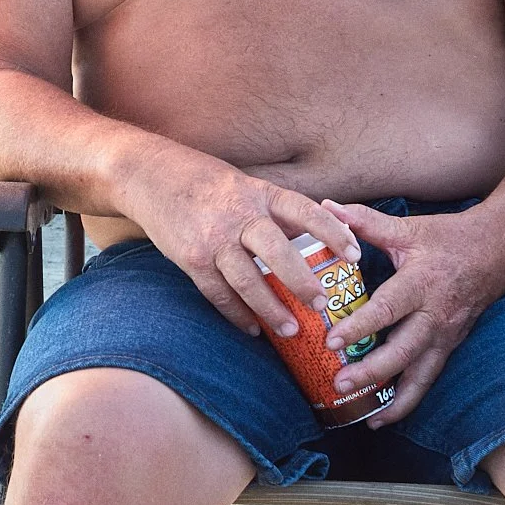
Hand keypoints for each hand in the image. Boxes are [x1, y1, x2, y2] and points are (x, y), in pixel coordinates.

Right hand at [128, 154, 360, 341]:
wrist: (148, 175)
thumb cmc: (204, 182)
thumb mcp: (244, 185)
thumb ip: (273, 211)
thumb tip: (315, 241)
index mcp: (258, 193)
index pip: (304, 211)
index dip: (333, 233)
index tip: (355, 254)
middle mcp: (237, 215)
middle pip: (277, 252)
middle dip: (302, 282)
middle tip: (322, 304)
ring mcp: (212, 240)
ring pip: (248, 282)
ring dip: (271, 309)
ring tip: (291, 329)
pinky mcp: (190, 259)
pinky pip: (218, 294)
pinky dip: (237, 314)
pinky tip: (253, 328)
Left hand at [320, 202, 504, 424]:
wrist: (499, 250)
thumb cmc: (448, 238)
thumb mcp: (408, 228)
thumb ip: (365, 222)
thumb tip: (326, 208)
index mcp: (421, 285)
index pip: (388, 310)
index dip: (360, 327)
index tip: (332, 340)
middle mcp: (435, 315)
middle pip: (404, 351)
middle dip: (372, 372)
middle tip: (339, 384)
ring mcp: (446, 335)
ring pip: (421, 374)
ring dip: (393, 398)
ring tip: (365, 418)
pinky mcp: (450, 346)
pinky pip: (429, 378)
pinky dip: (409, 400)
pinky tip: (386, 417)